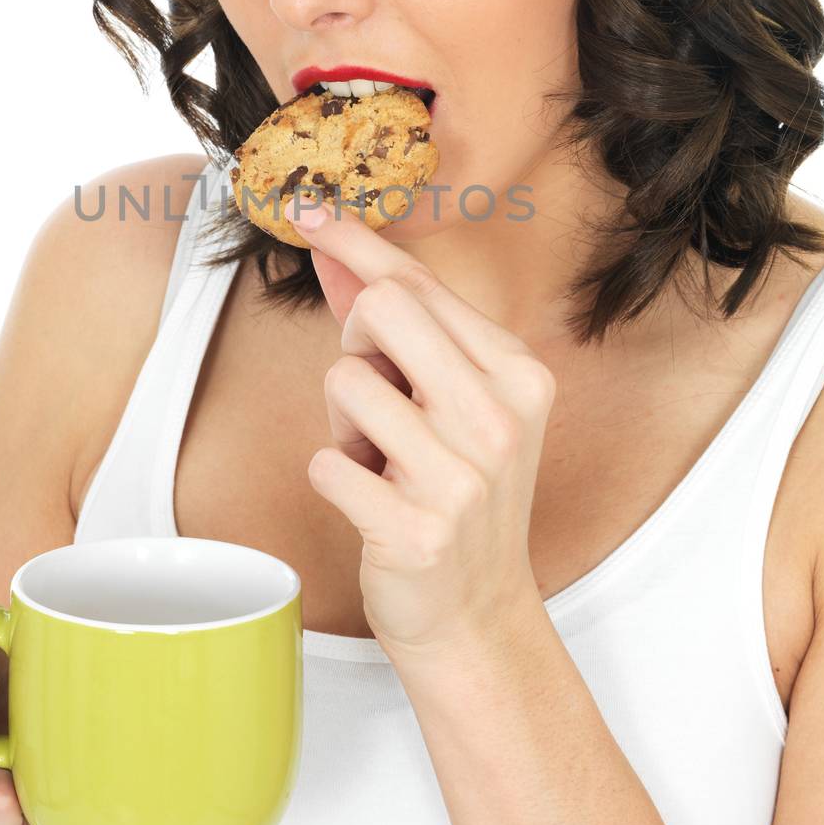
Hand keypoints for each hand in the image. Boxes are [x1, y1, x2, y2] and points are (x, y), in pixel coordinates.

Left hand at [292, 194, 555, 662]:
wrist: (476, 613)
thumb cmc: (456, 493)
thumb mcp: (450, 401)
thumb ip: (402, 328)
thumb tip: (337, 251)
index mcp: (515, 372)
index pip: (418, 283)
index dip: (356, 242)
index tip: (308, 210)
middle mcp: (499, 415)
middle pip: (382, 310)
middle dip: (356, 347)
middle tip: (378, 402)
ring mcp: (462, 475)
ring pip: (345, 383)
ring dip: (344, 425)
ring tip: (382, 462)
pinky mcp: (416, 528)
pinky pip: (326, 463)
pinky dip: (334, 477)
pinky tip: (373, 503)